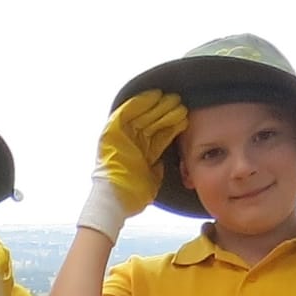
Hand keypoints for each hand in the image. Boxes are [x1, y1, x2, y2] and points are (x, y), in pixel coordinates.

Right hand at [80, 91, 187, 236]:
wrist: (114, 199)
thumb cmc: (132, 196)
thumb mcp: (153, 179)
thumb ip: (159, 167)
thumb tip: (167, 159)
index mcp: (144, 154)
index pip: (160, 134)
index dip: (172, 125)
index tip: (184, 117)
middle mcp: (133, 143)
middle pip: (153, 122)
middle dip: (167, 112)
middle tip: (180, 104)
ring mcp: (122, 137)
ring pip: (143, 116)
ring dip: (157, 106)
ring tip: (172, 99)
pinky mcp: (112, 132)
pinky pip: (126, 113)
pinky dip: (139, 103)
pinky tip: (153, 96)